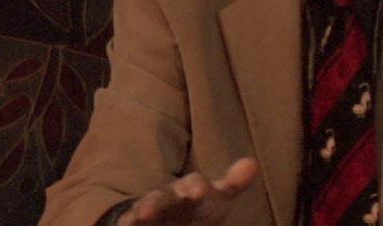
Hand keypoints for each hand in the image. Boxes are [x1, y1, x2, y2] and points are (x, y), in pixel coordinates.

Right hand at [118, 158, 258, 225]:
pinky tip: (131, 223)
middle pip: (162, 198)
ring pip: (143, 211)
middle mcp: (166, 199)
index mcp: (189, 191)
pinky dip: (130, 222)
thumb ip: (233, 184)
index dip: (195, 188)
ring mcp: (149, 212)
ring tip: (143, 215)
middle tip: (157, 207)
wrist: (165, 219)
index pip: (193, 187)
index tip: (198, 191)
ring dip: (143, 211)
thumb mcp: (216, 198)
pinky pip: (130, 222)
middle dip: (159, 201)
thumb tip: (252, 162)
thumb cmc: (195, 208)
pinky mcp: (134, 222)